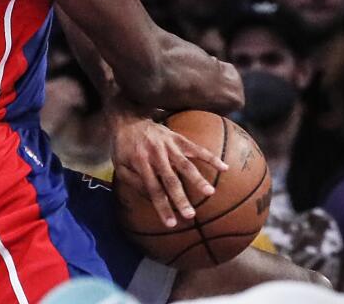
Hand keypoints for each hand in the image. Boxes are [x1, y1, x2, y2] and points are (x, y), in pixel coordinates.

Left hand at [111, 110, 227, 227]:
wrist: (127, 118)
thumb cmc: (124, 146)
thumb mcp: (119, 165)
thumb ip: (133, 182)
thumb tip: (150, 198)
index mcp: (140, 162)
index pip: (152, 190)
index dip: (162, 207)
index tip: (172, 224)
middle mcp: (155, 154)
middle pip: (170, 180)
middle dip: (180, 198)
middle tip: (191, 215)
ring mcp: (168, 145)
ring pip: (185, 164)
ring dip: (197, 179)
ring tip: (210, 193)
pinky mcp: (177, 137)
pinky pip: (196, 148)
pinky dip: (210, 157)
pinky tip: (224, 168)